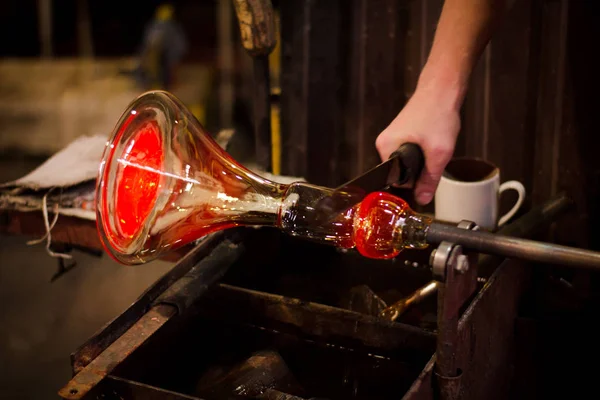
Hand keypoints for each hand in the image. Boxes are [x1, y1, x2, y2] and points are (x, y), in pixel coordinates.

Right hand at [375, 86, 460, 205]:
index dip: (414, 183)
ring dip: (422, 161)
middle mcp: (383, 143)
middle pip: (400, 173)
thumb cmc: (438, 114)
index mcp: (386, 148)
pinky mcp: (399, 135)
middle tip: (434, 156)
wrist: (441, 89)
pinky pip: (408, 154)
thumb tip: (422, 200)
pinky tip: (431, 141)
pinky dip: (422, 152)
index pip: (395, 181)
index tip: (428, 177)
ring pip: (406, 164)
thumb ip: (430, 179)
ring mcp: (391, 138)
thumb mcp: (439, 153)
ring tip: (433, 145)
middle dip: (419, 171)